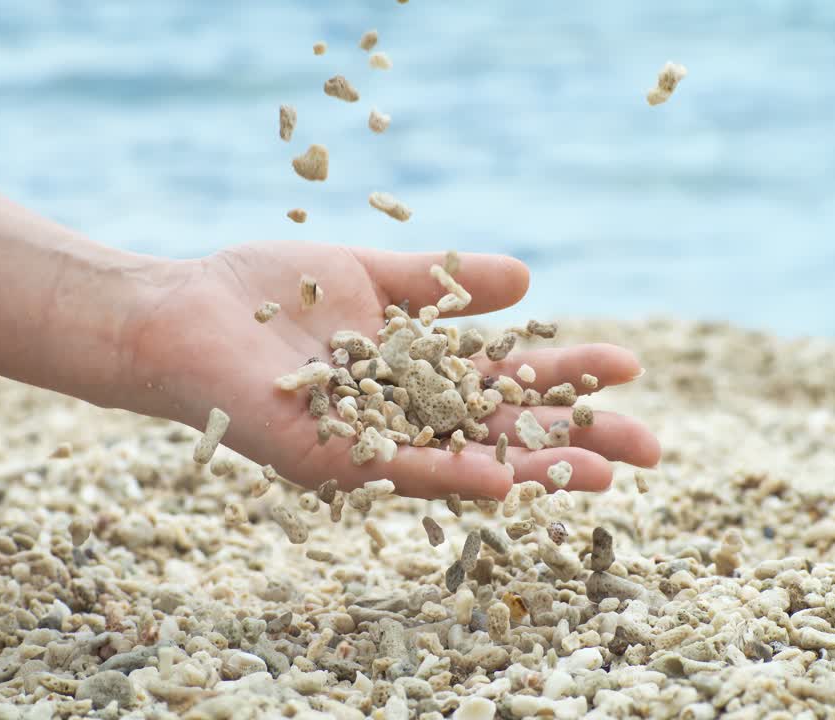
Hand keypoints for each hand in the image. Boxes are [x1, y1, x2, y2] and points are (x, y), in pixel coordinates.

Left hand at [125, 241, 659, 498]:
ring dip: (535, 468)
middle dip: (576, 438)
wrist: (184, 314)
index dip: (568, 376)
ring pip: (467, 460)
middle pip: (505, 429)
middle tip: (650, 447)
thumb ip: (442, 282)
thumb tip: (527, 279)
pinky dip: (452, 474)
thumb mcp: (370, 279)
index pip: (509, 380)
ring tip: (606, 473)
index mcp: (417, 375)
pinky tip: (505, 477)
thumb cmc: (265, 295)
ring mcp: (373, 445)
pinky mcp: (331, 461)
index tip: (629, 367)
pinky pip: (400, 471)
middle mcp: (405, 418)